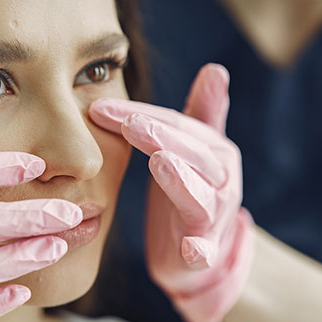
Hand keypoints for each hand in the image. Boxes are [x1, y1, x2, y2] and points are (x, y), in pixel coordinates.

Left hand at [89, 64, 254, 321]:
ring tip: (162, 164)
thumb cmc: (188, 192)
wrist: (196, 253)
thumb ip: (203, 112)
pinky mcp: (204, 251)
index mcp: (214, 152)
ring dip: (182, 182)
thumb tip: (216, 68)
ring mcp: (214, 218)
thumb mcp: (193, 151)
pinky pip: (204, 251)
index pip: (177, 127)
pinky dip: (200, 250)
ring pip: (200, 197)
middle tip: (132, 125)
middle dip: (163, 138)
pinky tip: (192, 250)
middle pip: (194, 155)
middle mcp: (220, 181)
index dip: (142, 115)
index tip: (100, 107)